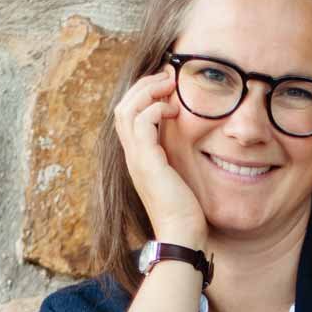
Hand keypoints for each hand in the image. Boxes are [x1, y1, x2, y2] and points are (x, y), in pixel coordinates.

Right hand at [113, 68, 207, 249]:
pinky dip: (155, 109)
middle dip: (143, 86)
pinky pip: (141, 123)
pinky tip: (173, 110)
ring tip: (170, 86)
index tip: (166, 86)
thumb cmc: (185, 211)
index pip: (128, 116)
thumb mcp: (180, 175)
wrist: (181, 235)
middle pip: (122, 107)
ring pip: (126, 110)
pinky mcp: (147, 162)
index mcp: (138, 157)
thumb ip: (177, 156)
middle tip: (167, 77)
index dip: (143, 95)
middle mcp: (132, 156)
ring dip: (148, 92)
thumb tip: (190, 137)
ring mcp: (136, 159)